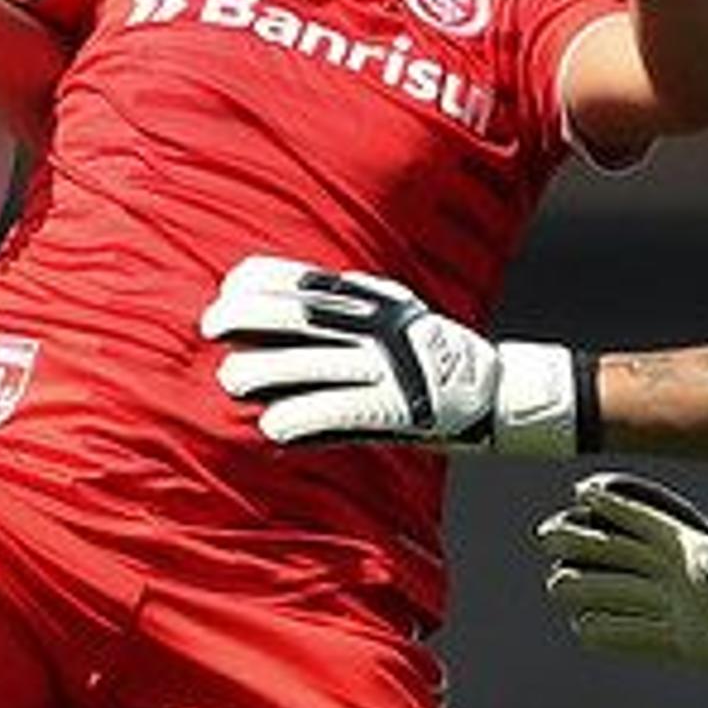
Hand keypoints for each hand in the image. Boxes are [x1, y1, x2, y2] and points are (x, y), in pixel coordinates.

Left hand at [201, 254, 585, 454]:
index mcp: (373, 301)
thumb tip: (276, 306)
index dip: (262, 283)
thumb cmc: (427, 359)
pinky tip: (271, 426)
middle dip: (249, 317)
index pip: (307, 281)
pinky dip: (303, 419)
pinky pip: (340, 414)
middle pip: (301, 316)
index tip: (228, 290)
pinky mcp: (396, 410)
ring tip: (231, 379)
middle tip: (211, 326)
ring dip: (265, 371)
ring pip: (313, 365)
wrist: (496, 394)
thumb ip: (344, 310)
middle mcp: (378, 328)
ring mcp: (387, 369)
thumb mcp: (390, 317)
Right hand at [534, 471, 707, 707]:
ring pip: (626, 591)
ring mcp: (686, 610)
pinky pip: (640, 634)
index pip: (651, 522)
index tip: (583, 492)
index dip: (619, 505)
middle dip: (588, 540)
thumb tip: (701, 563)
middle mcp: (689, 579)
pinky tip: (585, 630)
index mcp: (703, 557)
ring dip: (591, 586)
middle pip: (628, 552)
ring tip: (555, 586)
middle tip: (546, 535)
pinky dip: (613, 632)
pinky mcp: (688, 642)